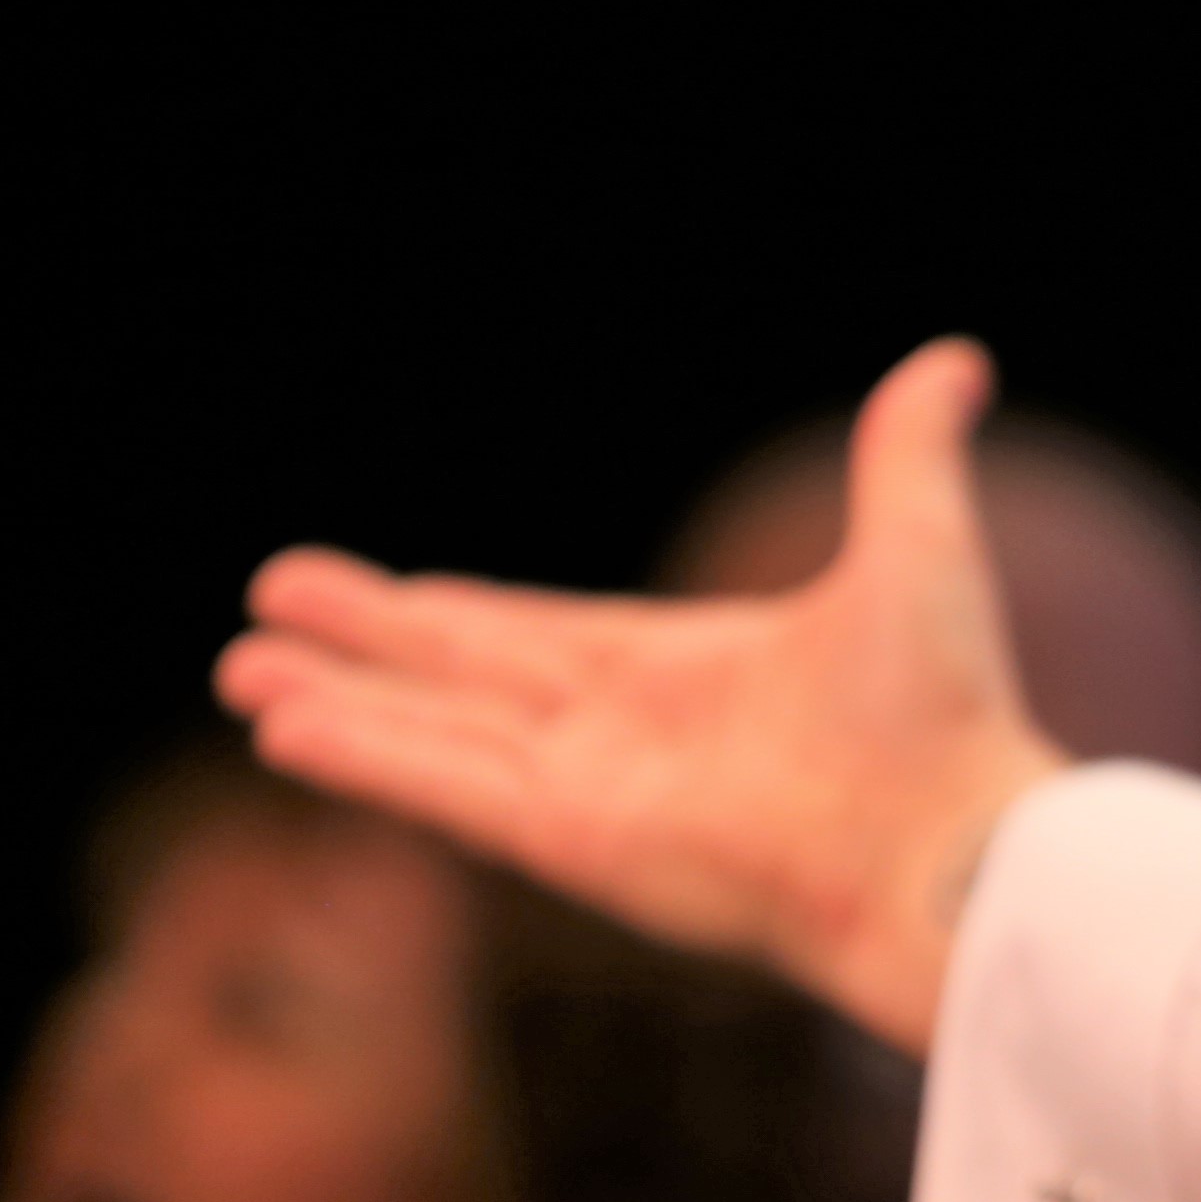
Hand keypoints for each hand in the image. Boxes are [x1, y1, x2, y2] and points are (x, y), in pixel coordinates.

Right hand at [216, 338, 1074, 1052]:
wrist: (953, 837)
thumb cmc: (945, 710)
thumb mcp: (915, 551)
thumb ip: (908, 456)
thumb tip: (956, 361)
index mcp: (693, 674)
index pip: (544, 639)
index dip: (457, 620)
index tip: (387, 597)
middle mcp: (630, 736)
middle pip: (466, 680)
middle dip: (369, 648)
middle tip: (271, 611)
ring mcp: (595, 792)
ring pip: (434, 734)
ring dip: (340, 703)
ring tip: (244, 676)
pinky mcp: (573, 839)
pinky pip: (447, 787)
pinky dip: (368, 754)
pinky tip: (288, 726)